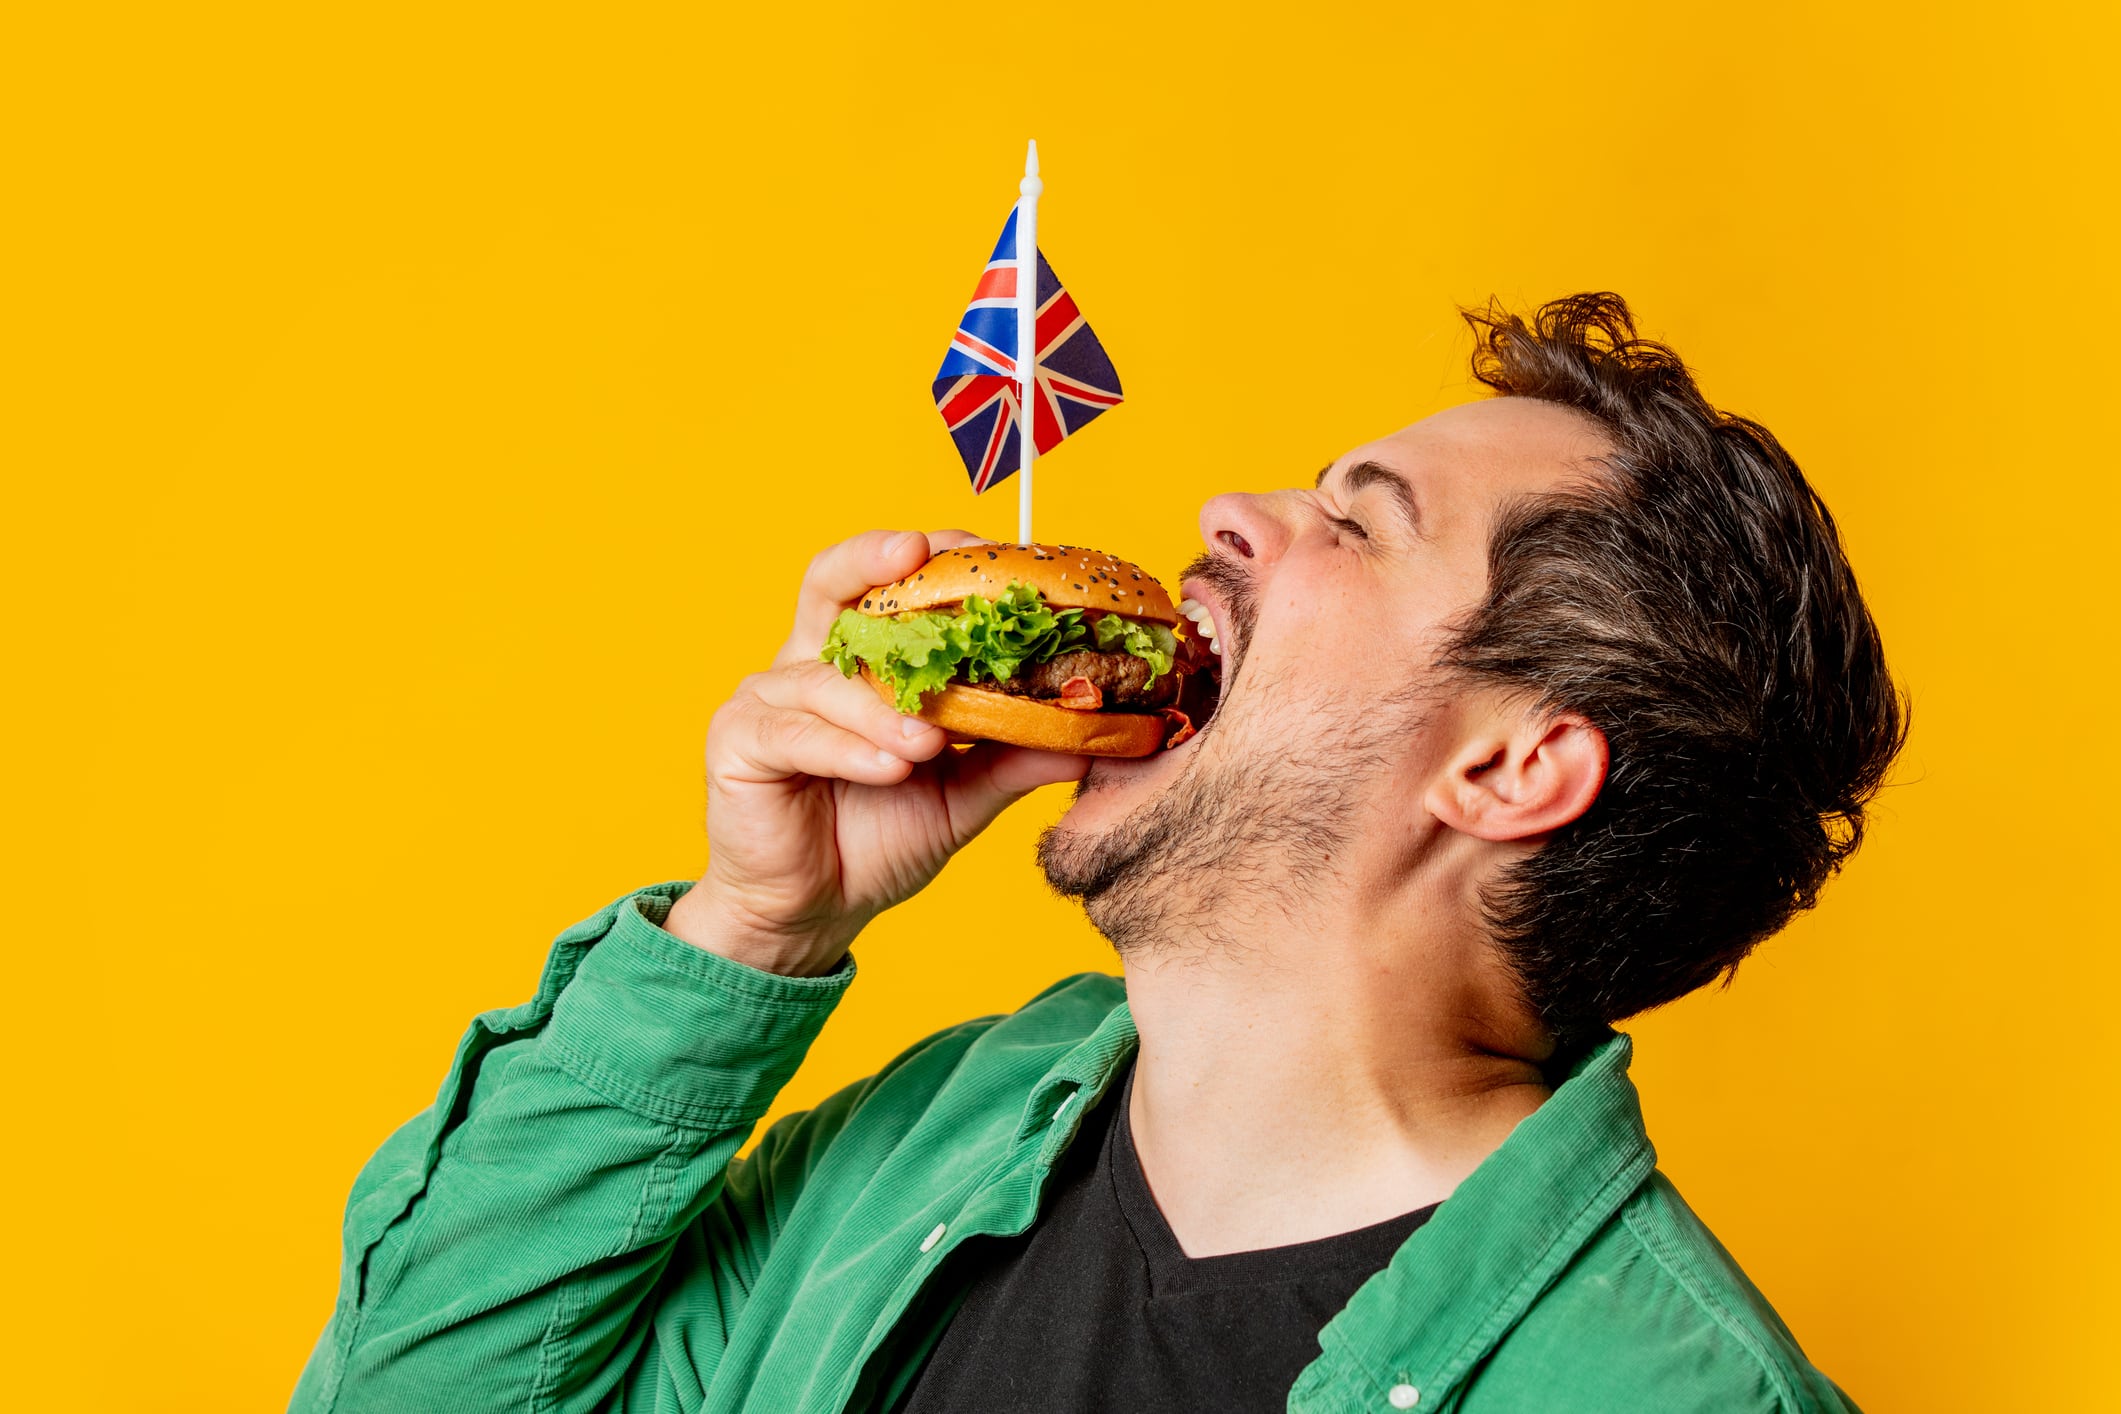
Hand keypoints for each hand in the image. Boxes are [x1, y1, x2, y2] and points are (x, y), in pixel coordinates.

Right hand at [663, 529, 1091, 975]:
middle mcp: (809, 662)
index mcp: (861, 659)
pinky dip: (848, 747)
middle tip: (918, 557)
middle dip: (874, 560)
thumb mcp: (962, 794)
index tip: (986, 551)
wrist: (813, 910)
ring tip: (930, 738)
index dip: (932, 558)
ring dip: (883, 704)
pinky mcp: (739, 741)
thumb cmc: (878, 837)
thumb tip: (1093, 734)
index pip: (890, 585)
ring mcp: (769, 697)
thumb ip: (1016, 758)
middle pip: (831, 582)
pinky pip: (796, 733)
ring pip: (827, 676)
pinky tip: (889, 767)